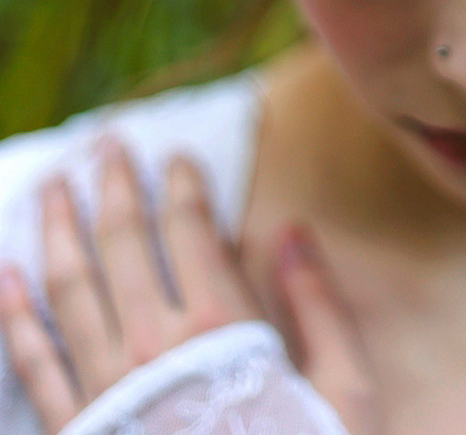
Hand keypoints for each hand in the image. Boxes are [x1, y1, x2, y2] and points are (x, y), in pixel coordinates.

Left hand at [0, 135, 380, 434]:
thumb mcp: (346, 392)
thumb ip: (319, 307)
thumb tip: (293, 230)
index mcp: (221, 330)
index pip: (191, 229)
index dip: (183, 183)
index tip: (178, 154)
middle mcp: (155, 348)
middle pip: (123, 244)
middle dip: (113, 186)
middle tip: (107, 143)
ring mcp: (107, 390)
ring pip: (69, 289)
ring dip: (57, 229)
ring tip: (51, 185)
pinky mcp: (75, 430)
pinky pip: (36, 363)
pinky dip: (16, 315)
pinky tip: (7, 275)